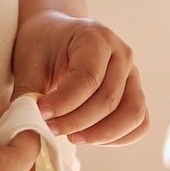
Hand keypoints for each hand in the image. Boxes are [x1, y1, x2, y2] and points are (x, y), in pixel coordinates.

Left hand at [12, 11, 148, 144]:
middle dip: (77, 121)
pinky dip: (120, 137)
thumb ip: (29, 93)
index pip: (88, 78)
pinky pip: (140, 123)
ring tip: (72, 137)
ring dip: (102, 134)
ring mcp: (133, 74)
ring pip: (131, 114)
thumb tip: (28, 127)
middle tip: (50, 130)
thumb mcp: (29, 61)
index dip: (65, 103)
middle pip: (108, 99)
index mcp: (95, 37)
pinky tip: (91, 137)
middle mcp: (121, 54)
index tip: (42, 115)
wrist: (56, 33)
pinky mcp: (135, 93)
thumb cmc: (42, 45)